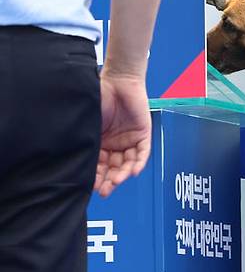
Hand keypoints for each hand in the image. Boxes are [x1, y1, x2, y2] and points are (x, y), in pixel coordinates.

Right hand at [94, 72, 151, 197]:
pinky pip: (143, 153)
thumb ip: (85, 138)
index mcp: (101, 143)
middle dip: (109, 180)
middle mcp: (116, 145)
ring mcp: (130, 140)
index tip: (92, 186)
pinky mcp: (144, 134)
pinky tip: (133, 172)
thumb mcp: (88, 122)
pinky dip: (139, 163)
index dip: (96, 176)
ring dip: (122, 174)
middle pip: (114, 168)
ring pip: (128, 163)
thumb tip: (72, 159)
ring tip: (116, 182)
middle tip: (105, 190)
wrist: (118, 81)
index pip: (99, 165)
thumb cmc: (99, 97)